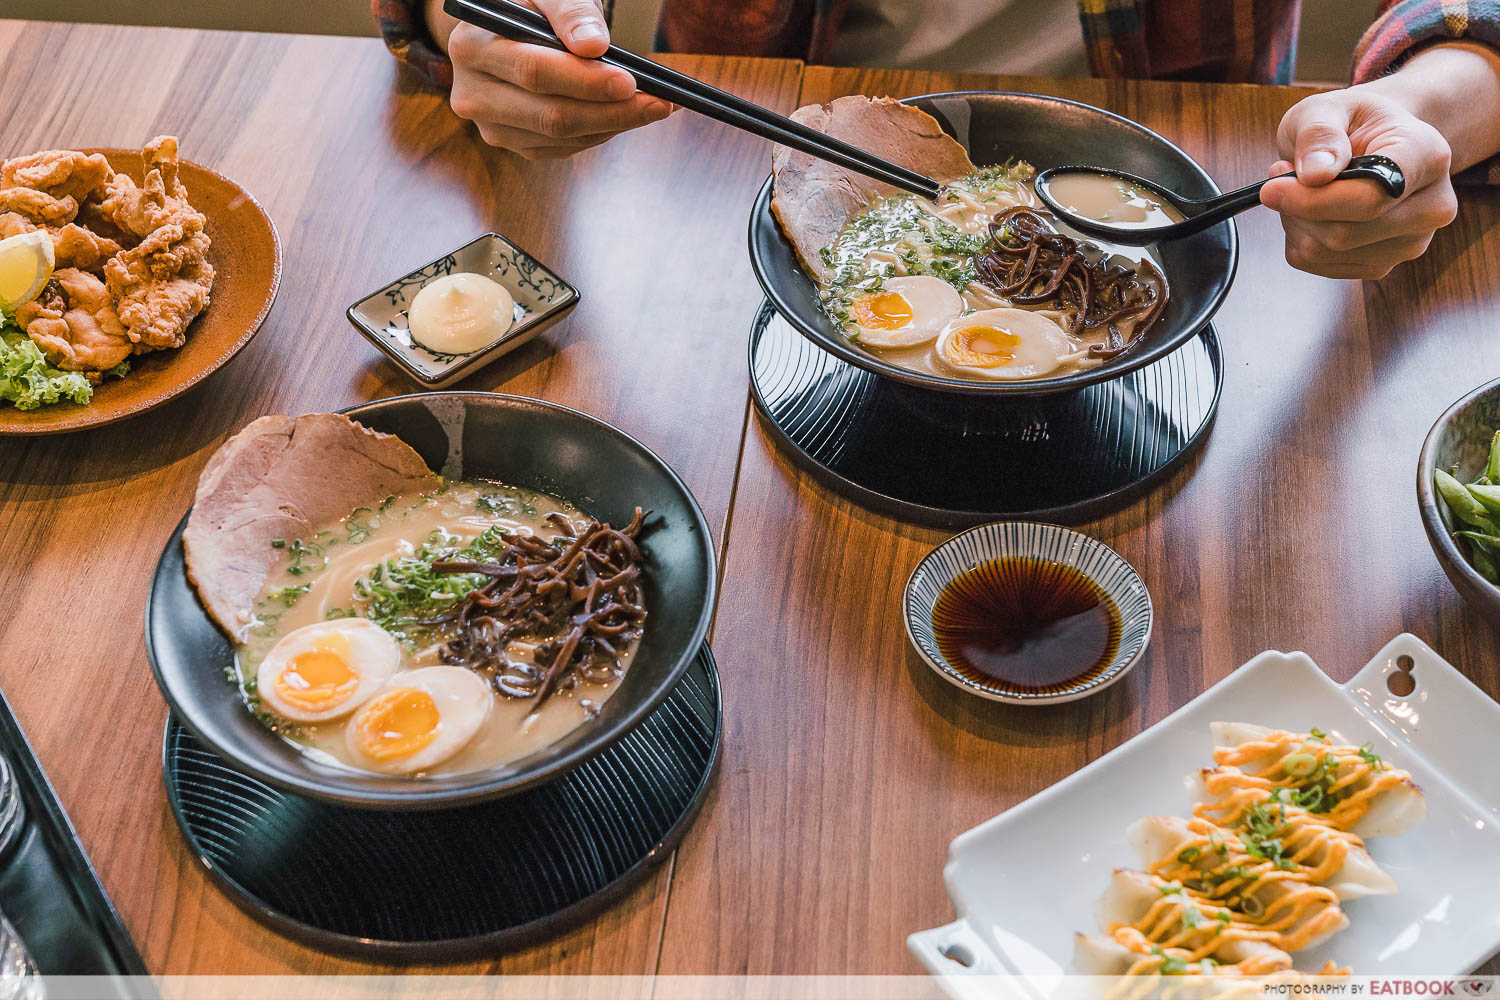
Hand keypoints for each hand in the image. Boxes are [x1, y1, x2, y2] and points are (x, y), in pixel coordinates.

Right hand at [433, 0, 673, 158]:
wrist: (504, 34)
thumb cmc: (530, 8)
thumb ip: (571, 12)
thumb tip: (595, 45)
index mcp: (472, 48)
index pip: (534, 71)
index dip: (586, 81)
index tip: (630, 81)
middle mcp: (473, 95)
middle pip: (551, 115)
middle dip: (612, 111)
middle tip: (658, 103)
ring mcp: (492, 127)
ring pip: (562, 138)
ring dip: (613, 124)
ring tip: (651, 106)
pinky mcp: (514, 145)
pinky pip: (564, 148)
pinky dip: (600, 133)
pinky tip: (621, 115)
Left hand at [1260, 88, 1456, 279]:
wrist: (1373, 142)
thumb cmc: (1351, 123)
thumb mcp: (1325, 108)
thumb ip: (1318, 134)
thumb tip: (1315, 174)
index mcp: (1427, 157)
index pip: (1370, 198)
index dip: (1313, 199)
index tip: (1272, 185)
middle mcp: (1431, 207)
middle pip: (1344, 233)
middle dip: (1297, 207)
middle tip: (1282, 174)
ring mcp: (1409, 242)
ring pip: (1325, 252)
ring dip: (1296, 222)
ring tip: (1303, 187)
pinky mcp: (1381, 265)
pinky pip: (1317, 263)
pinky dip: (1300, 238)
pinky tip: (1312, 211)